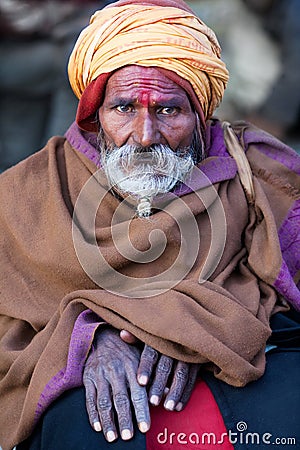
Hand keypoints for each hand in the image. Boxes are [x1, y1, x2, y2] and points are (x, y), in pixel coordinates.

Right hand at [83, 327, 149, 441]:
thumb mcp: (142, 356)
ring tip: (112, 437)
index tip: (145, 428)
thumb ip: (153, 375)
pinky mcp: (88, 378)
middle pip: (120, 399)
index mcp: (132, 366)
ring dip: (108, 421)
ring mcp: (100, 375)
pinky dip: (93, 414)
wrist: (103, 335)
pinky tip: (98, 426)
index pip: (138, 392)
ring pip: (104, 401)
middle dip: (124, 419)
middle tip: (128, 437)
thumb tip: (168, 392)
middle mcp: (115, 371)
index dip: (141, 411)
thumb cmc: (127, 349)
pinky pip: (89, 398)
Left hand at [120, 330, 199, 411]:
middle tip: (152, 402)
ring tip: (167, 407)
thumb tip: (123, 334)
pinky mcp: (196, 362)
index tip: (141, 382)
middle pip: (166, 366)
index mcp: (158, 339)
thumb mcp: (149, 333)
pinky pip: (192, 379)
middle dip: (159, 384)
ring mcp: (187, 354)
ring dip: (175, 392)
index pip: (151, 353)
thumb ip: (137, 337)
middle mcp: (173, 346)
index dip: (146, 367)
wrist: (185, 327)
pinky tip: (178, 407)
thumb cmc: (159, 335)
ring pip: (181, 374)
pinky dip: (185, 394)